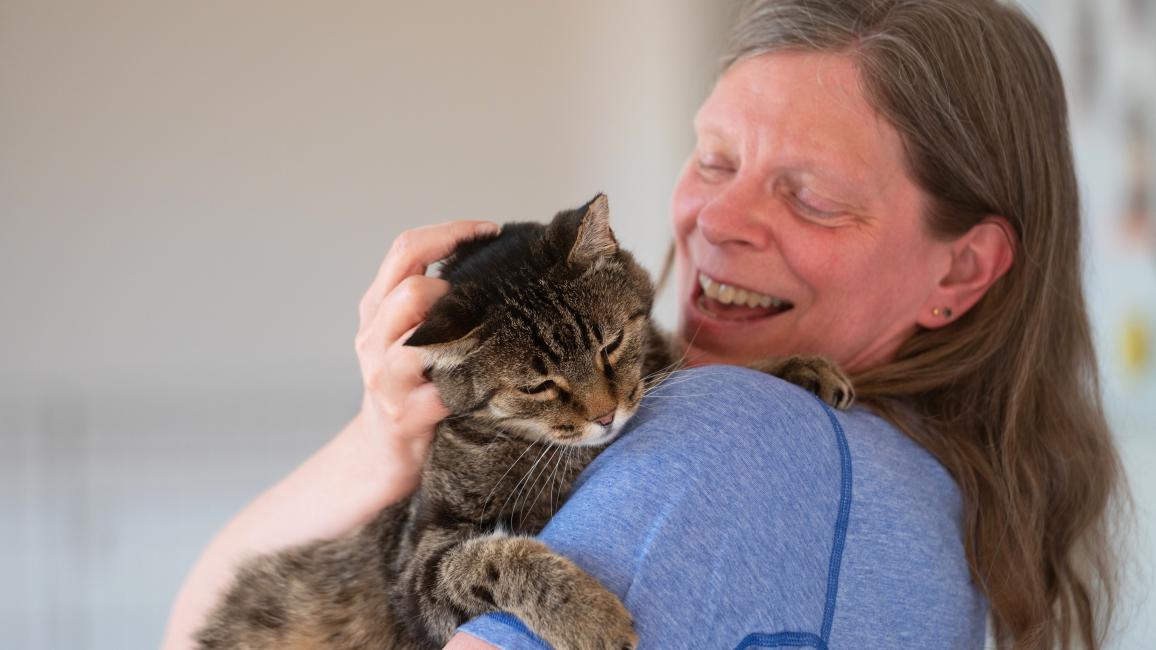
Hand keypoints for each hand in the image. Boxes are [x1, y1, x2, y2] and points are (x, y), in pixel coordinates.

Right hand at [353, 219, 499, 502]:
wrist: (381, 453)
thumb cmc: (411, 385)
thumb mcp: (412, 334)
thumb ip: (438, 299)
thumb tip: (497, 261)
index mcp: (377, 308)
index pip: (406, 249)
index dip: (450, 232)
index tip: (491, 230)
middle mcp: (373, 337)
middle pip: (410, 289)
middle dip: (456, 287)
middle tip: (490, 297)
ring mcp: (384, 378)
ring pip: (419, 338)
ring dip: (461, 332)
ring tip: (490, 334)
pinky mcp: (404, 415)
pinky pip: (443, 390)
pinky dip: (474, 381)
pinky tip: (498, 376)